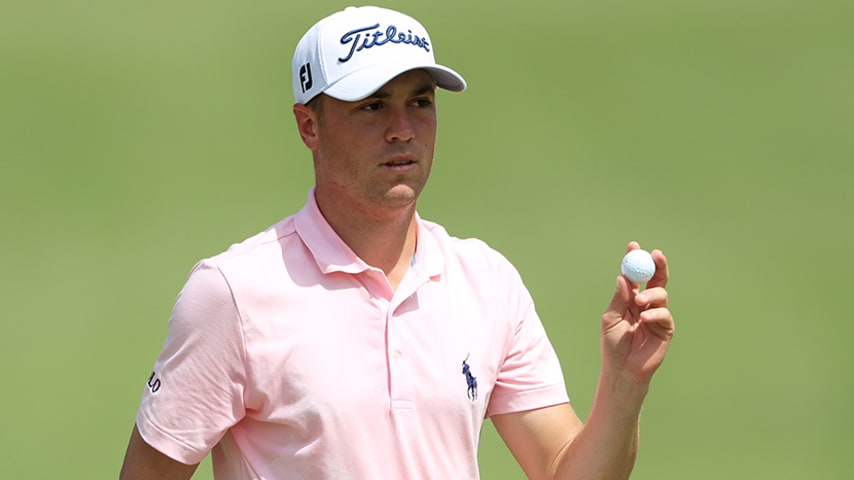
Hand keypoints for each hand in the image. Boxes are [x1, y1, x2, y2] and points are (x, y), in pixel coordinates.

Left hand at [601, 242, 674, 385]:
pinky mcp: (665, 329)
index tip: (633, 246)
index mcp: (630, 298)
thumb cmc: (613, 344)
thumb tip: (623, 277)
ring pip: (661, 294)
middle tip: (655, 255)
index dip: (634, 260)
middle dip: (657, 265)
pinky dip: (655, 313)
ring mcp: (657, 315)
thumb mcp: (611, 318)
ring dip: (651, 293)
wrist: (622, 369)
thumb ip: (619, 298)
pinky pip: (665, 314)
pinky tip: (645, 317)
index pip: (634, 275)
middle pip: (656, 279)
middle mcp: (645, 304)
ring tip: (639, 301)